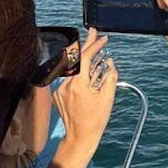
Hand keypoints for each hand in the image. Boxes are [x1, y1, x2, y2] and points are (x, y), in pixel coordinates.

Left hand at [52, 28, 117, 166]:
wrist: (80, 135)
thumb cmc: (95, 119)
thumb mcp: (108, 97)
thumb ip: (110, 77)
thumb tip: (109, 63)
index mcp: (78, 84)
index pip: (85, 58)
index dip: (95, 46)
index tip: (103, 39)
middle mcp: (66, 84)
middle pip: (76, 59)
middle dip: (86, 45)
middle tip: (93, 32)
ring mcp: (59, 89)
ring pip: (72, 68)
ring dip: (84, 60)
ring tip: (96, 56)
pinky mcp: (57, 93)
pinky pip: (69, 78)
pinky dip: (79, 73)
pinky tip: (88, 75)